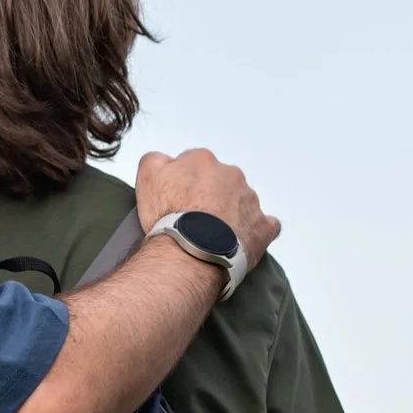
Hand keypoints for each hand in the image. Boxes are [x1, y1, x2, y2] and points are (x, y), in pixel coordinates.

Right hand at [136, 148, 280, 261]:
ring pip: (242, 203)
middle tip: (194, 219)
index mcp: (203, 161)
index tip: (177, 200)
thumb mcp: (147, 177)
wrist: (190, 252)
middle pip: (220, 182)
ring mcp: (249, 201)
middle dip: (210, 196)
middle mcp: (230, 175)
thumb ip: (155, 160)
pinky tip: (241, 241)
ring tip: (212, 236)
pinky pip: (265, 225)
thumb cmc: (168, 218)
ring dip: (230, 214)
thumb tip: (163, 160)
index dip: (184, 183)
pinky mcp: (262, 227)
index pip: (194, 165)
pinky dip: (255, 231)